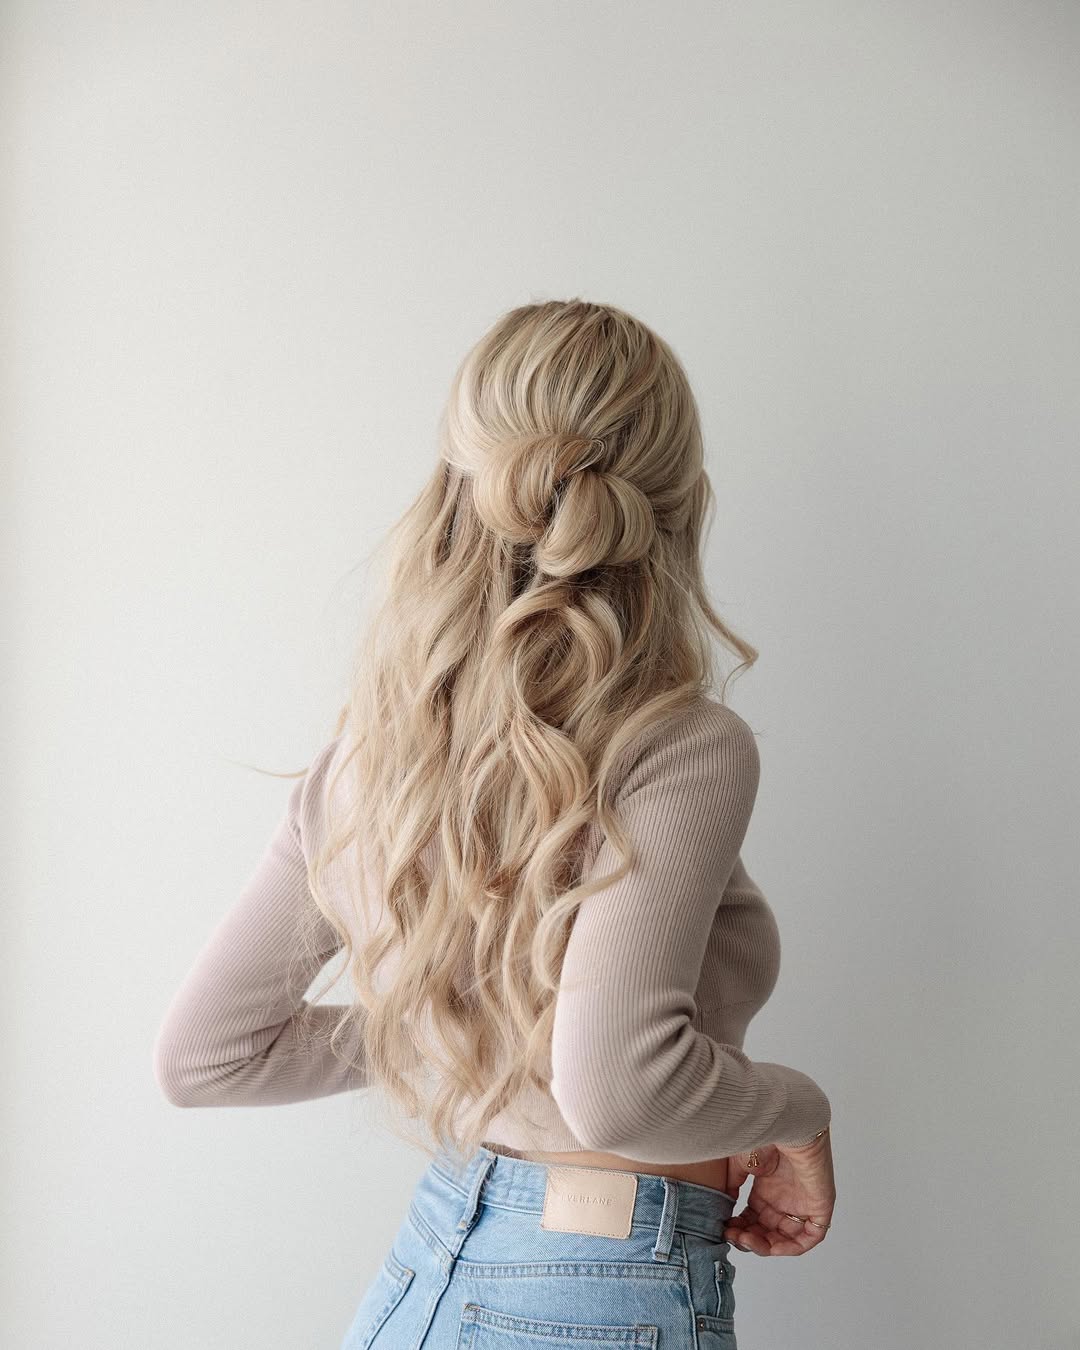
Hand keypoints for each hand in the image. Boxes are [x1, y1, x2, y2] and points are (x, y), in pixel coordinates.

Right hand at [722, 1128, 834, 1256]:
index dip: (739, 1228)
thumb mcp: (739, 1166)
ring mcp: (802, 1203)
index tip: (723, 1229)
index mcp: (767, 1189)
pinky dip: (791, 1247)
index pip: (754, 1219)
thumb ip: (731, 1189)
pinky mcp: (820, 1207)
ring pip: (786, 1239)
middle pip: (767, 1232)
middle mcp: (784, 1198)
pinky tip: (771, 1245)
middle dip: (748, 1239)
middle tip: (732, 1236)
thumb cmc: (763, 1137)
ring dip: (765, 1246)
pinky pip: (810, 1237)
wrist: (786, 1124)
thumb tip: (721, 1210)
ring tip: (746, 1239)